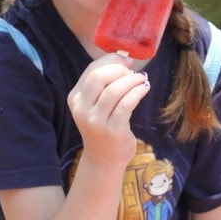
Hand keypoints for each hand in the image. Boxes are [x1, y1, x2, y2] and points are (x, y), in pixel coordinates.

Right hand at [68, 53, 149, 168]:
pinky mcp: (112, 130)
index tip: (127, 60)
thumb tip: (125, 60)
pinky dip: (137, 92)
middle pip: (99, 77)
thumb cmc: (103, 126)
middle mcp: (82, 109)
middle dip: (120, 70)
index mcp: (76, 98)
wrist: (103, 159)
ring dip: (132, 80)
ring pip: (114, 90)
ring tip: (142, 80)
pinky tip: (145, 88)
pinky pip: (126, 104)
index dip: (111, 60)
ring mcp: (96, 121)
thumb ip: (105, 83)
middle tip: (133, 73)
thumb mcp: (95, 104)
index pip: (91, 70)